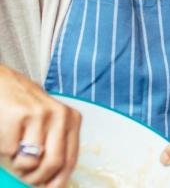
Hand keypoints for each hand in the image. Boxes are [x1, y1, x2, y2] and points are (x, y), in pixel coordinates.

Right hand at [0, 65, 81, 187]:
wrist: (0, 82)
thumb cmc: (23, 108)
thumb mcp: (47, 123)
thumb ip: (54, 147)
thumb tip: (54, 183)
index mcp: (72, 119)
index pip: (71, 161)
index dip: (58, 182)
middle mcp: (60, 115)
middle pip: (54, 164)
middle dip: (37, 178)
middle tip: (26, 176)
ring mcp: (39, 114)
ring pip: (30, 161)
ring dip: (18, 165)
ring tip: (15, 151)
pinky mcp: (17, 116)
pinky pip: (10, 150)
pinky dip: (4, 150)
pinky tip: (6, 133)